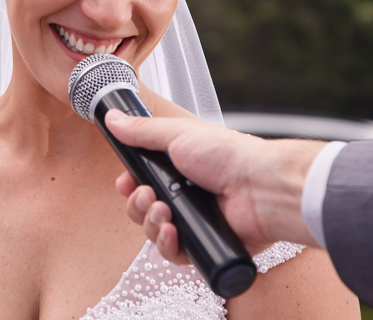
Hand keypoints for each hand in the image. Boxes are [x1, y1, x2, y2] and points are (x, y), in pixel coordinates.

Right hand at [107, 110, 322, 262]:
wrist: (260, 186)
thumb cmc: (228, 155)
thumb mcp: (177, 135)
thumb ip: (142, 130)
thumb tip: (113, 118)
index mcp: (179, 169)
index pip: (142, 182)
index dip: (130, 186)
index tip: (126, 182)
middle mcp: (185, 195)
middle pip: (143, 210)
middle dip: (137, 205)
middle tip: (148, 196)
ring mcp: (195, 221)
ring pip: (154, 233)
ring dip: (151, 224)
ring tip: (164, 212)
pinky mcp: (204, 245)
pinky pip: (174, 255)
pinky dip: (168, 245)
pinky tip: (173, 232)